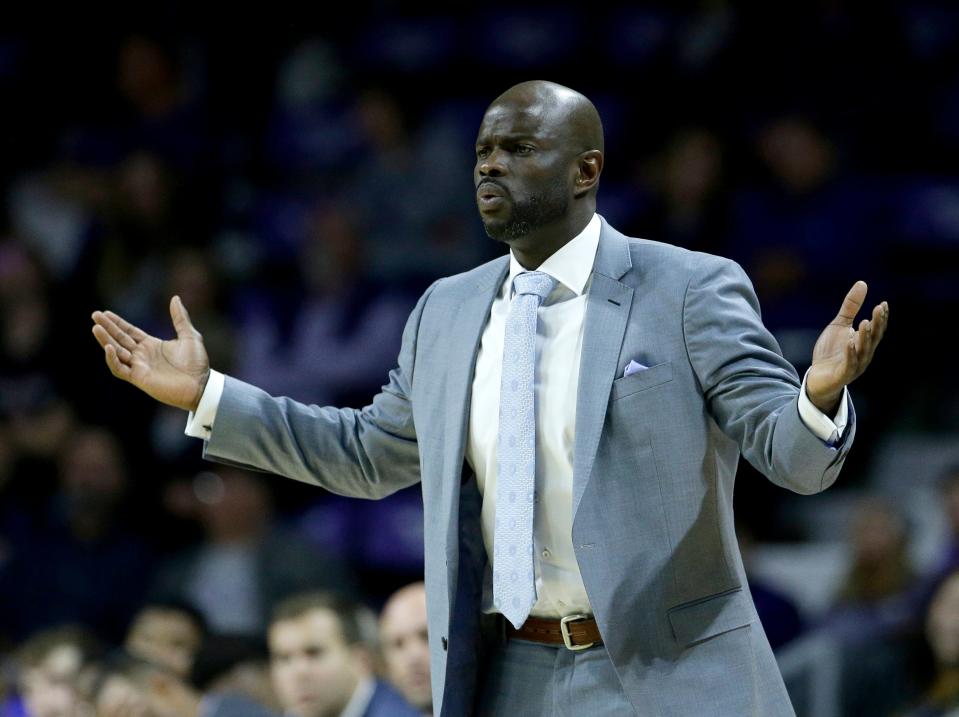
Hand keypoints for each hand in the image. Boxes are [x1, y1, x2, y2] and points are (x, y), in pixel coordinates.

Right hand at [92, 296, 209, 411]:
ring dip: (106, 340)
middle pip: (119, 339)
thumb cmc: (197, 363)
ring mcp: (139, 366)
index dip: (117, 323)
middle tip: (95, 315)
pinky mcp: (139, 378)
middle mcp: (142, 355)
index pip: (129, 332)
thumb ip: (180, 318)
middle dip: (107, 327)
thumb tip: (175, 298)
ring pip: (116, 352)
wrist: (201, 385)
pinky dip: (113, 359)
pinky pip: (120, 369)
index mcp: (151, 345)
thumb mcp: (190, 336)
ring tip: (96, 327)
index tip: (105, 313)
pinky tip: (110, 347)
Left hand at [806, 280, 888, 414]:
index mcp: (864, 343)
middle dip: (877, 324)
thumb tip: (862, 283)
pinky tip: (850, 341)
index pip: (877, 329)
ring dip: (865, 337)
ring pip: (863, 350)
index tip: (883, 304)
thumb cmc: (831, 352)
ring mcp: (855, 365)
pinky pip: (849, 364)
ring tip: (865, 322)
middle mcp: (863, 354)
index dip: (881, 318)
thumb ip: (850, 307)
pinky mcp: (843, 374)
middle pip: (873, 338)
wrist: (817, 377)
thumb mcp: (839, 325)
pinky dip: (851, 353)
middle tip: (879, 308)